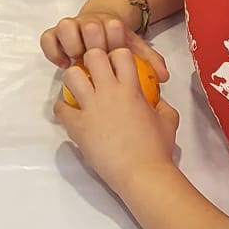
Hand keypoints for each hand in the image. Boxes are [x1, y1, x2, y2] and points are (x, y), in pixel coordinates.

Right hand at [39, 7, 168, 79]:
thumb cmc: (116, 41)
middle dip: (93, 43)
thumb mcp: (135, 48)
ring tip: (77, 62)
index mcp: (111, 24)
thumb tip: (164, 77)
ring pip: (65, 26)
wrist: (100, 21)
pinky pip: (48, 38)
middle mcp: (90, 22)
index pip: (113, 26)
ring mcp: (72, 27)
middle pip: (89, 24)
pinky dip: (53, 51)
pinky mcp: (55, 34)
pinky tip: (64, 65)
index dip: (114, 41)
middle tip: (95, 61)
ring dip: (71, 45)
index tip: (116, 54)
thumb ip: (150, 60)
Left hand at [54, 43, 179, 199]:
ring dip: (73, 79)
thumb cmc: (157, 149)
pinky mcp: (77, 126)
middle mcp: (109, 92)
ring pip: (70, 76)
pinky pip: (61, 108)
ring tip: (78, 89)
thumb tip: (156, 98)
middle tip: (93, 72)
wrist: (142, 174)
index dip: (117, 56)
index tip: (115, 65)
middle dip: (91, 59)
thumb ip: (161, 103)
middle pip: (92, 56)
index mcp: (131, 88)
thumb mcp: (168, 119)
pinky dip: (63, 108)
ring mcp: (91, 108)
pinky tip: (70, 114)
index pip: (120, 53)